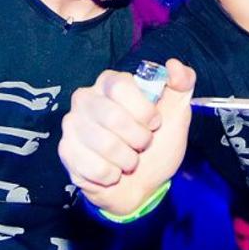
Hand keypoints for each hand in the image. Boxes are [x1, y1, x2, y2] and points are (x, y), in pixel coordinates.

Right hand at [59, 59, 194, 216]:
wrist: (141, 184)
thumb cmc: (157, 144)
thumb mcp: (177, 112)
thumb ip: (183, 83)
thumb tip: (174, 65)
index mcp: (110, 81)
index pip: (122, 86)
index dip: (144, 110)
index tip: (154, 123)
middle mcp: (85, 98)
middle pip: (113, 117)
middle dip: (139, 138)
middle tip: (142, 144)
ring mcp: (72, 124)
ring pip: (105, 145)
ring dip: (128, 160)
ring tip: (129, 159)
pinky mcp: (65, 151)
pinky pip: (95, 167)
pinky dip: (113, 175)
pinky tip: (113, 171)